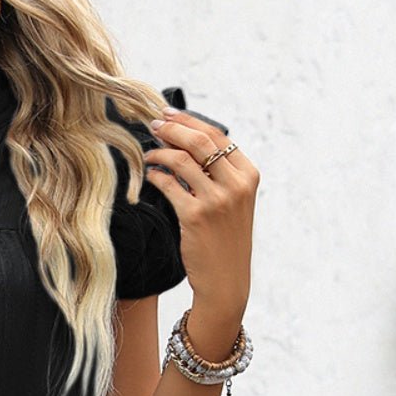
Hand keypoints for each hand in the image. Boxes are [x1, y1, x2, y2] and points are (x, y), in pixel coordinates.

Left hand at [143, 108, 259, 317]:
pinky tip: (149, 174)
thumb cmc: (224, 240)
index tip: (170, 115)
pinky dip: (157, 175)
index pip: (218, 135)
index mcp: (248, 174)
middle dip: (173, 128)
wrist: (226, 280)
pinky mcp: (196, 216)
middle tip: (153, 123)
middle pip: (201, 141)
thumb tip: (186, 145)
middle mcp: (236, 184)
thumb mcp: (233, 202)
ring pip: (184, 160)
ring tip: (147, 151)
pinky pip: (170, 185)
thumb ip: (219, 175)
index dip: (190, 121)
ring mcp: (217, 200)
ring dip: (160, 151)